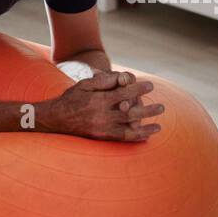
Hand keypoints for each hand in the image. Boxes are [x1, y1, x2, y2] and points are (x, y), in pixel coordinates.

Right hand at [40, 69, 164, 140]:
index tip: (150, 86)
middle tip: (161, 107)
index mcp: (99, 100)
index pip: (124, 93)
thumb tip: (122, 77)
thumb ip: (103, 81)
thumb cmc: (71, 98)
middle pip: (130, 111)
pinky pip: (121, 139)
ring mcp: (102, 128)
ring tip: (159, 125)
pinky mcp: (101, 137)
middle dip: (148, 109)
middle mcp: (102, 115)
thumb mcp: (85, 84)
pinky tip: (146, 137)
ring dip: (145, 126)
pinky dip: (135, 138)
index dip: (139, 89)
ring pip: (128, 127)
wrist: (56, 119)